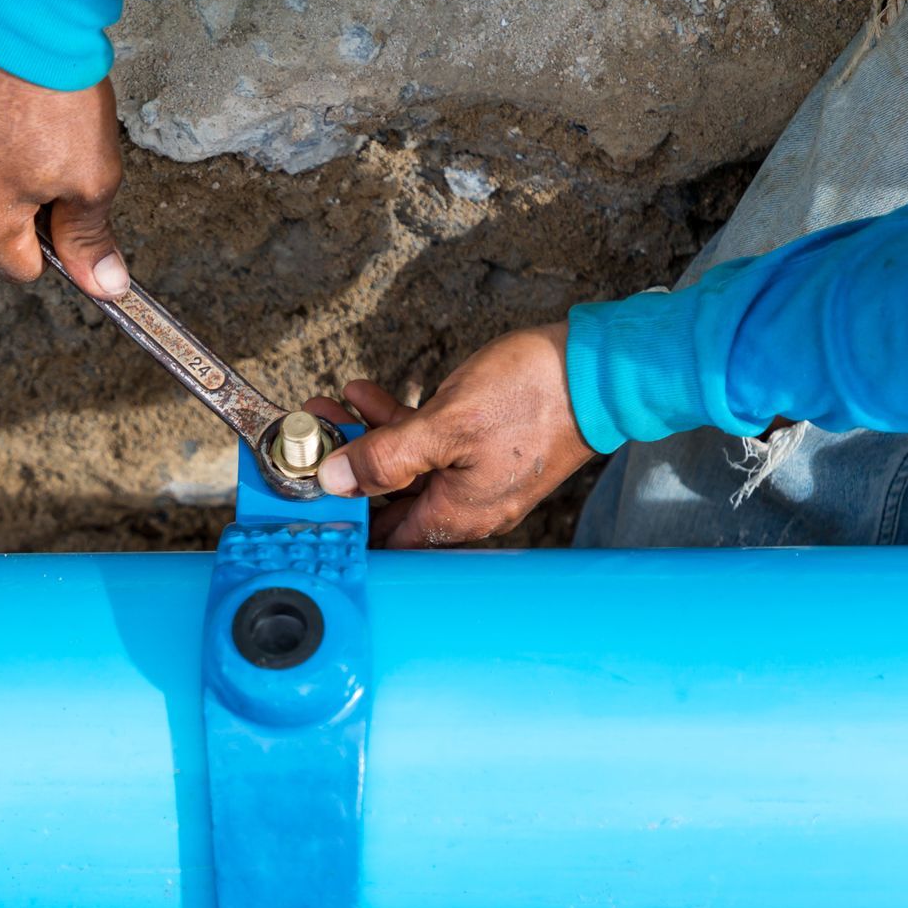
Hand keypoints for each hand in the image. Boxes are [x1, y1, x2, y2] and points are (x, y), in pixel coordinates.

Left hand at [306, 322, 593, 547]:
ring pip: (405, 467)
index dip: (342, 517)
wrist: (601, 369)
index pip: (383, 538)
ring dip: (365, 438)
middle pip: (389, 500)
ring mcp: (476, 478)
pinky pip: (430, 446)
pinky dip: (398, 423)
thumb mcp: (446, 425)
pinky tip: (365, 394)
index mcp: (457, 516)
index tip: (306, 491)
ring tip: (328, 406)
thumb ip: (385, 458)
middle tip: (310, 436)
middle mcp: (467, 507)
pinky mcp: (484, 449)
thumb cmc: (533, 397)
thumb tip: (334, 481)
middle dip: (344, 467)